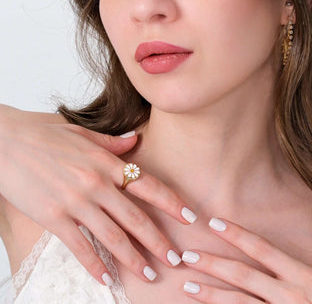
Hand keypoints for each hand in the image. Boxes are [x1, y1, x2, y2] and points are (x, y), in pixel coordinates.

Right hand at [0, 105, 195, 284]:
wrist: (9, 143)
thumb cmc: (47, 137)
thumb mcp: (84, 135)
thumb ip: (113, 143)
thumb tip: (136, 140)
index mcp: (107, 163)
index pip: (149, 185)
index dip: (172, 203)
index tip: (190, 218)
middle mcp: (96, 184)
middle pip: (136, 217)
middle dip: (158, 240)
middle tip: (175, 259)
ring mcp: (76, 202)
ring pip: (113, 236)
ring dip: (133, 258)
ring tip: (149, 274)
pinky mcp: (54, 218)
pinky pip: (80, 247)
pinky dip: (95, 265)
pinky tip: (107, 280)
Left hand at [181, 218, 311, 302]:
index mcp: (304, 278)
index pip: (263, 249)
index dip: (237, 234)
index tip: (215, 222)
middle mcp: (288, 296)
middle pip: (243, 275)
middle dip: (213, 263)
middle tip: (187, 255)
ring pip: (239, 303)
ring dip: (211, 294)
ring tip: (187, 286)